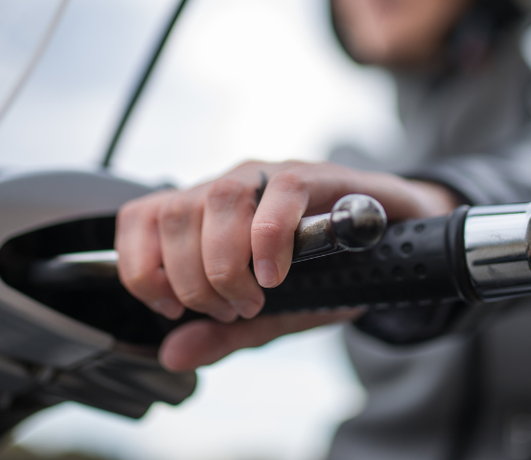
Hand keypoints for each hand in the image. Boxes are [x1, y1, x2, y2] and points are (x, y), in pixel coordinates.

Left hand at [115, 160, 458, 370]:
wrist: (391, 244)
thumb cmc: (323, 273)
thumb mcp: (266, 316)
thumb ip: (218, 334)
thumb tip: (169, 355)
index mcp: (202, 212)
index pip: (139, 220)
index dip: (143, 269)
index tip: (172, 309)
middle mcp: (227, 186)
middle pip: (174, 215)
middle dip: (192, 281)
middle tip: (230, 311)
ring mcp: (267, 176)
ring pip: (218, 199)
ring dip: (226, 264)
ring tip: (253, 297)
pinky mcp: (313, 175)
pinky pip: (279, 194)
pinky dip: (270, 242)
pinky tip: (276, 275)